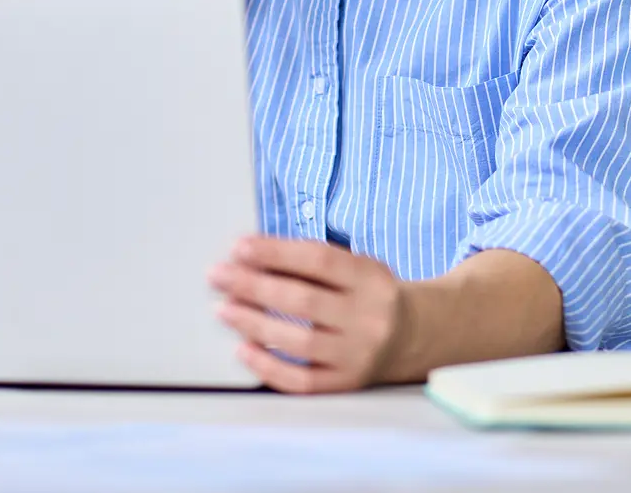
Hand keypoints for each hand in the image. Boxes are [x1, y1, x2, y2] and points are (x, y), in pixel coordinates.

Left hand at [208, 236, 409, 392]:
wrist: (412, 335)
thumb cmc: (368, 293)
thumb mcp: (355, 267)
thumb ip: (311, 262)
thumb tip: (251, 256)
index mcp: (370, 277)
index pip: (318, 259)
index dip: (276, 252)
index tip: (239, 247)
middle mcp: (368, 316)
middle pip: (303, 300)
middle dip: (253, 286)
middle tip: (218, 276)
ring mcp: (358, 353)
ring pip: (299, 341)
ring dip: (254, 324)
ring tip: (224, 309)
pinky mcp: (347, 383)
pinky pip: (302, 380)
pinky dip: (268, 366)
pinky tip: (244, 350)